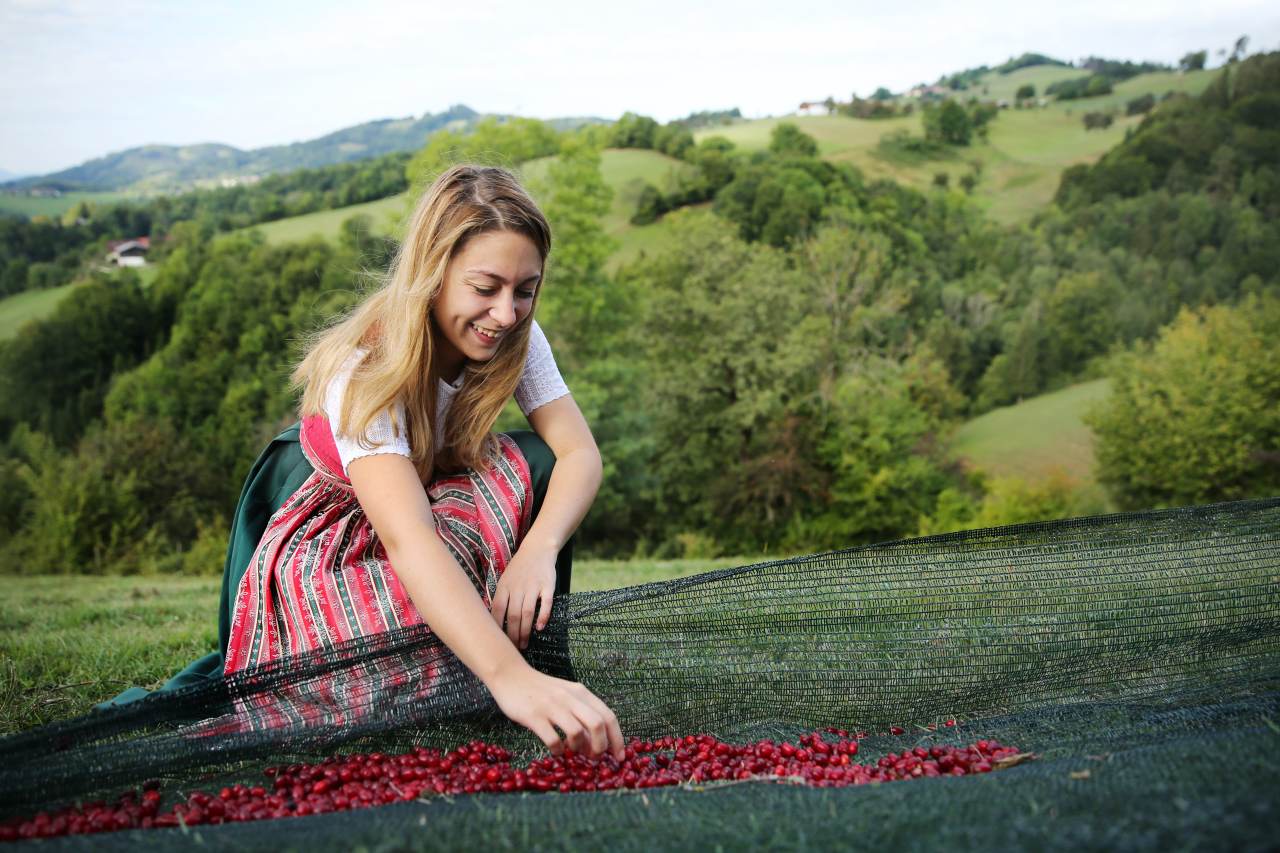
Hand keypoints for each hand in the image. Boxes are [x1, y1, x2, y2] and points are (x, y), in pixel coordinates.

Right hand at [487, 663, 624, 760]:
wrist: (511, 676)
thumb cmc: (541, 690)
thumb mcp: (566, 695)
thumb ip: (581, 712)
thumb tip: (597, 741)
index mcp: (581, 693)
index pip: (608, 716)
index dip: (618, 739)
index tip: (619, 756)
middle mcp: (569, 698)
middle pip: (597, 724)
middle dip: (601, 746)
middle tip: (594, 758)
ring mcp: (551, 706)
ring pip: (577, 732)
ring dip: (579, 749)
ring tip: (573, 752)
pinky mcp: (534, 716)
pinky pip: (553, 739)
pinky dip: (558, 750)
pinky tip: (556, 750)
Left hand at [490, 542, 556, 649]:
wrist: (538, 549)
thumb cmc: (519, 569)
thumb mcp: (504, 580)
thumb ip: (500, 599)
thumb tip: (492, 623)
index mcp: (504, 587)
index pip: (497, 611)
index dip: (496, 628)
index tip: (497, 642)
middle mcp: (517, 587)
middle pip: (513, 615)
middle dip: (512, 635)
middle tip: (513, 649)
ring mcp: (533, 586)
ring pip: (527, 612)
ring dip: (525, 631)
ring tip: (524, 644)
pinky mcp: (548, 586)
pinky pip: (546, 603)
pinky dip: (543, 617)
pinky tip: (540, 628)